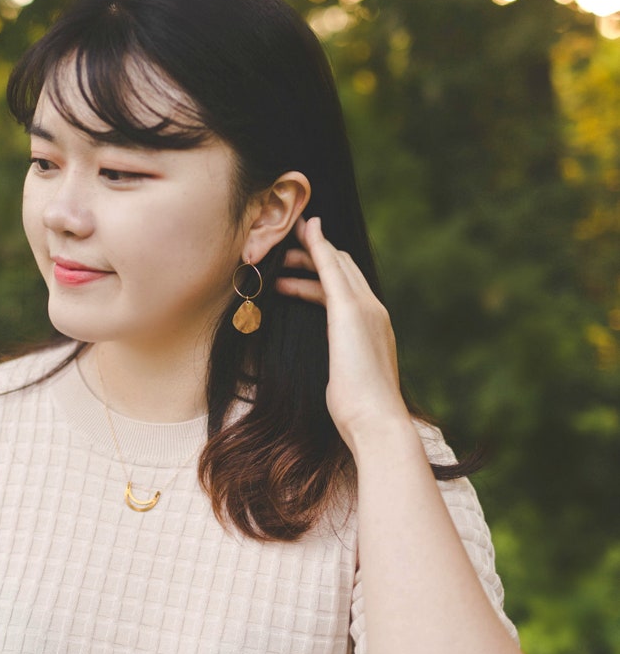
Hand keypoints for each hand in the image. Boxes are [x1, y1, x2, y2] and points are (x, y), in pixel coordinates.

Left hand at [275, 217, 410, 448]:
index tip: (302, 265)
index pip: (349, 288)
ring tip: (278, 256)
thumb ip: (343, 365)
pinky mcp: (349, 310)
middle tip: (284, 253)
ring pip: (336, 263)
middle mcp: (374, 311)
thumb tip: (336, 372)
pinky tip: (303, 232)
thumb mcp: (347, 382)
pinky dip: (317, 245)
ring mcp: (364, 308)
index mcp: (374, 328)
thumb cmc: (358, 412)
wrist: (376, 421)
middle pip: (344, 269)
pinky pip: (330, 266)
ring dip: (309, 251)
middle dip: (315, 255)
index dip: (325, 271)